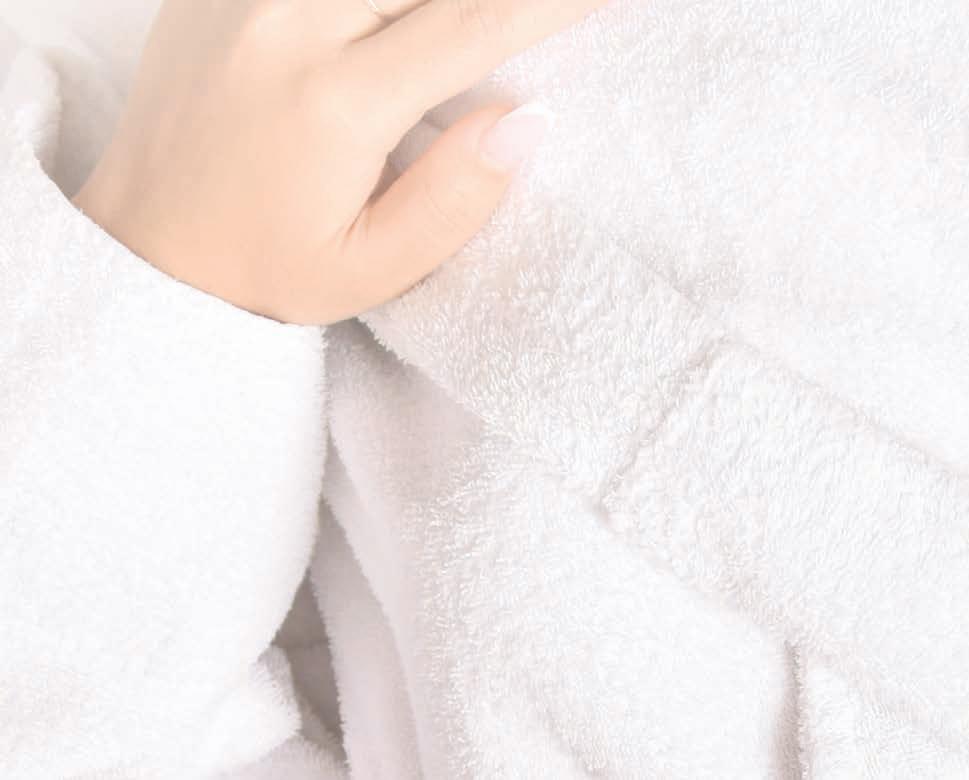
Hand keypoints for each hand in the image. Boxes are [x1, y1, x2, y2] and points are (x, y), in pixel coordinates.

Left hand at [71, 0, 606, 324]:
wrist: (147, 249)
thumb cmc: (263, 272)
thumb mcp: (368, 270)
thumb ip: (452, 200)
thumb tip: (528, 118)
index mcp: (334, 103)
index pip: (470, 25)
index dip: (549, 2)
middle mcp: (284, 24)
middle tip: (547, 4)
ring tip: (469, 19)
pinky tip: (390, 18)